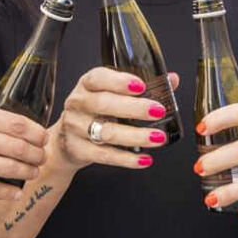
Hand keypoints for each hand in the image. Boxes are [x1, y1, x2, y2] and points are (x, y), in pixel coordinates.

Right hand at [0, 103, 47, 200]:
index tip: (44, 139)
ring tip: (33, 172)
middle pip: (20, 147)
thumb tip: (25, 127)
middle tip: (42, 158)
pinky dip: (11, 192)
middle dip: (38, 155)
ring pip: (12, 168)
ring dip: (29, 172)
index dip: (38, 133)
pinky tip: (17, 191)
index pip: (18, 124)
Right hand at [55, 67, 177, 170]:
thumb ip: (141, 86)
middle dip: (134, 108)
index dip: (119, 81)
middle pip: (104, 104)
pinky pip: (105, 155)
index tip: (141, 86)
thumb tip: (172, 80)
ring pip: (107, 132)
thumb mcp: (110, 93)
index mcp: (87, 84)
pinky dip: (127, 159)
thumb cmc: (94, 111)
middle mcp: (78, 103)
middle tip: (158, 111)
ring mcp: (76, 127)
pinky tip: (144, 158)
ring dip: (136, 136)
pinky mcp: (78, 149)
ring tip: (158, 137)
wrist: (66, 139)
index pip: (99, 78)